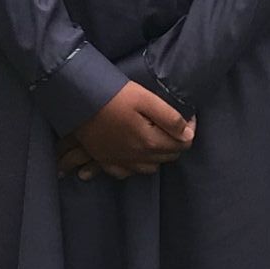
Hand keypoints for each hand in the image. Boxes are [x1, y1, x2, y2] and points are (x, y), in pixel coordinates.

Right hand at [58, 81, 194, 180]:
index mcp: (149, 142)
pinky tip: (135, 152)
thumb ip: (170, 118)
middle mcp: (137, 157)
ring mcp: (120, 161)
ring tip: (156, 136)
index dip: (190, 129)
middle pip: (169, 156)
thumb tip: (188, 134)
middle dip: (176, 141)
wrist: (79, 101)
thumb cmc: (114, 96)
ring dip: (158, 154)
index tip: (188, 116)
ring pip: (151, 167)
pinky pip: (127, 172)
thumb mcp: (145, 99)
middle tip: (173, 123)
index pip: (183, 144)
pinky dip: (135, 165)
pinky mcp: (105, 160)